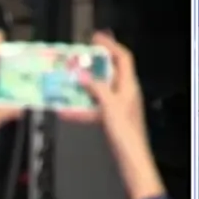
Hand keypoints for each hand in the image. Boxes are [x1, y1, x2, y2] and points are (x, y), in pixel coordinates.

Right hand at [59, 32, 164, 198]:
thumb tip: (84, 75)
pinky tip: (67, 111)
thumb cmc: (126, 133)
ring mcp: (118, 106)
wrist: (131, 159)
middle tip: (77, 59)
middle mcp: (125, 93)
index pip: (123, 58)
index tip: (96, 38)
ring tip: (68, 82)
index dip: (111, 46)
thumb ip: (97, 88)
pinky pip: (94, 108)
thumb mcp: (110, 105)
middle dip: (93, 65)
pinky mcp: (111, 119)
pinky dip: (81, 108)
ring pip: (99, 90)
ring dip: (84, 86)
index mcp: (129, 86)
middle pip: (110, 72)